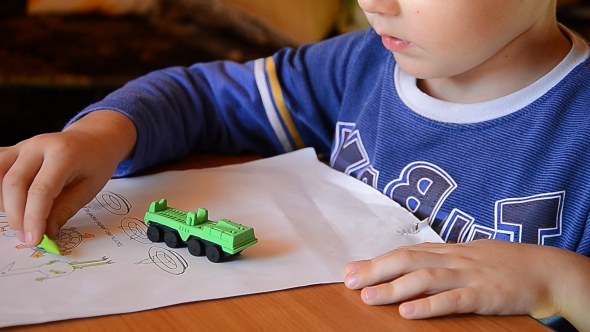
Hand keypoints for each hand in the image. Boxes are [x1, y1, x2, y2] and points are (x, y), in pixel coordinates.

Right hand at [0, 111, 135, 246]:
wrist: (93, 139)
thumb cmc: (95, 164)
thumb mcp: (89, 188)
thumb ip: (65, 210)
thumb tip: (45, 234)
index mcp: (63, 153)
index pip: (40, 190)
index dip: (33, 218)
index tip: (34, 240)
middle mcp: (38, 145)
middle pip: (14, 184)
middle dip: (17, 216)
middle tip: (27, 238)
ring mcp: (22, 145)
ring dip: (4, 204)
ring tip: (21, 222)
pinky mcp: (13, 149)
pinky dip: (0, 190)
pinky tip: (9, 204)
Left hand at [344, 239, 589, 328]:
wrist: (545, 269)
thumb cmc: (503, 263)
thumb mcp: (468, 256)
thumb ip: (440, 261)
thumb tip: (408, 266)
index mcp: (448, 251)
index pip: (405, 252)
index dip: (376, 261)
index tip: (350, 269)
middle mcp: (453, 259)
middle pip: (407, 260)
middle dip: (375, 270)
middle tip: (349, 280)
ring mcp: (468, 276)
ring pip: (425, 278)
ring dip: (394, 288)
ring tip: (369, 297)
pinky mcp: (484, 295)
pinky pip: (453, 299)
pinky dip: (429, 305)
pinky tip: (408, 312)